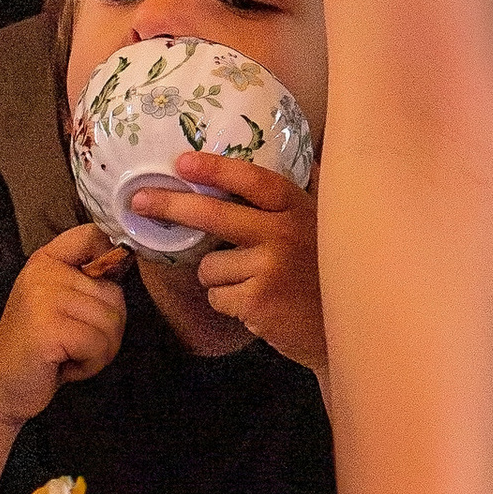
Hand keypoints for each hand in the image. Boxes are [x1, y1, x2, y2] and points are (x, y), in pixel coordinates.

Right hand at [0, 227, 127, 423]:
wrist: (0, 390)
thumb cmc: (40, 349)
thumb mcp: (60, 302)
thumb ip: (88, 280)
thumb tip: (130, 257)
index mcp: (46, 260)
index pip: (94, 235)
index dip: (113, 258)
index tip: (99, 291)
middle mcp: (43, 272)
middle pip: (115, 293)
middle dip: (107, 329)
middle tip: (73, 342)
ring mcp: (43, 298)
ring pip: (112, 321)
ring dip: (99, 350)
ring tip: (67, 353)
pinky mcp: (48, 328)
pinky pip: (100, 344)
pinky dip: (90, 364)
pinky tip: (63, 366)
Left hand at [158, 154, 327, 369]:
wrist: (352, 332)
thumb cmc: (330, 278)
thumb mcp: (325, 229)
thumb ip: (305, 200)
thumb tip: (301, 164)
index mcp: (298, 209)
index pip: (253, 180)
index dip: (216, 169)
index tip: (183, 161)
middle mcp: (284, 232)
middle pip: (212, 214)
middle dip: (170, 205)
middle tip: (140, 202)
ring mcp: (270, 266)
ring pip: (209, 266)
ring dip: (221, 278)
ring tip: (254, 286)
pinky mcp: (257, 300)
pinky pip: (217, 296)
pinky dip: (230, 303)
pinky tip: (258, 306)